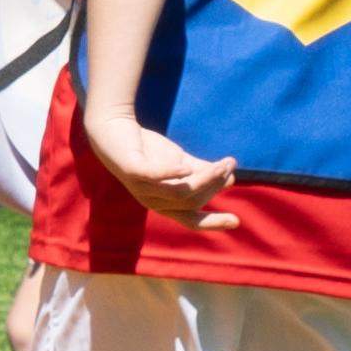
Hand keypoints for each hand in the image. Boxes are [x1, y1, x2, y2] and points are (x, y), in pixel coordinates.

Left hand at [87, 112, 236, 225]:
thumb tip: (230, 179)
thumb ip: (202, 171)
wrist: (114, 128)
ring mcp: (141, 187)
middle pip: (192, 201)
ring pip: (179, 192)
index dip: (212, 223)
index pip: (190, 220)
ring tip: (223, 164)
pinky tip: (185, 167)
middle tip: (230, 166)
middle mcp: (152, 201)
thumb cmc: (147, 149)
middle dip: (214, 185)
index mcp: (164, 203)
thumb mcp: (180, 162)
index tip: (236, 221)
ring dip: (205, 179)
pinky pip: (152, 176)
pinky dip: (170, 173)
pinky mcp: (132, 170)